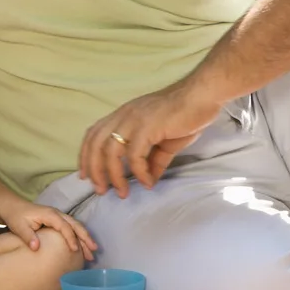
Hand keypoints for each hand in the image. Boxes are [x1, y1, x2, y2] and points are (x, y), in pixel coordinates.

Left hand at [0, 202, 96, 261]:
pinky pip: (71, 228)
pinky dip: (79, 236)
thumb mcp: (18, 226)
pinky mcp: (56, 221)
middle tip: (93, 250)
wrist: (11, 206)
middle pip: (75, 224)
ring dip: (85, 238)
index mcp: (49, 214)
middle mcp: (56, 214)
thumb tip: (36, 248)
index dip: (70, 238)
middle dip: (85, 237)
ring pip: (75, 226)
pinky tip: (83, 246)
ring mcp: (58, 217)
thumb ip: (28, 236)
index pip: (64, 226)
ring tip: (93, 251)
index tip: (75, 250)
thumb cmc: (15, 216)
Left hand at [79, 81, 222, 197]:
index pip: (93, 134)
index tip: (87, 176)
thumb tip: (150, 180)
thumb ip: (154, 159)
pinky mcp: (147, 126)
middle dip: (94, 170)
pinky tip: (148, 182)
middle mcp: (123, 116)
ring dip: (113, 175)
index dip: (86, 155)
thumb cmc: (186, 115)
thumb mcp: (166, 141)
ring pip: (111, 151)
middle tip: (101, 190)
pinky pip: (135, 154)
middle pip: (96, 144)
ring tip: (122, 192)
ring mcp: (134, 120)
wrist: (203, 97)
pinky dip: (139, 172)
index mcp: (123, 116)